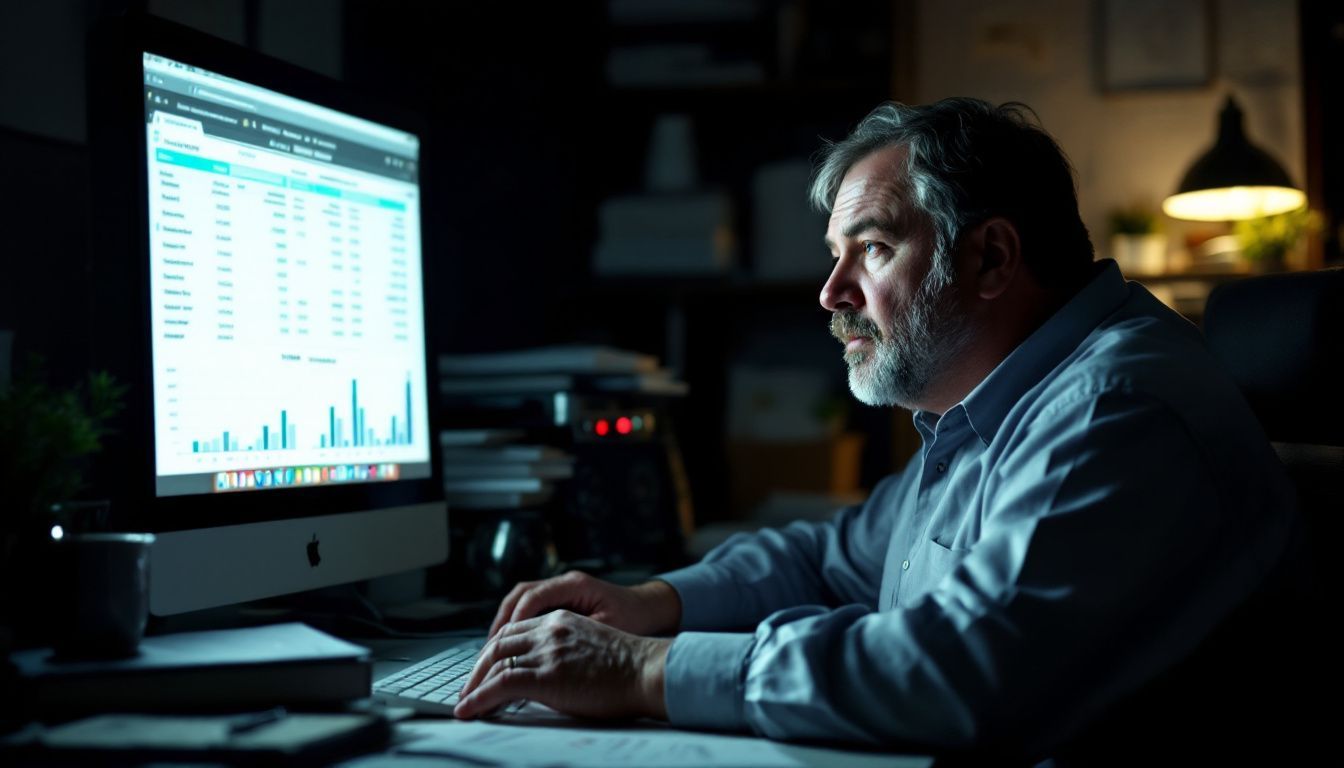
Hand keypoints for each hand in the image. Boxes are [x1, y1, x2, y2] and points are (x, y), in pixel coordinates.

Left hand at [454, 609, 671, 719]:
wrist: (647, 671)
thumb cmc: (629, 668)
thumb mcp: (592, 647)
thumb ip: (567, 651)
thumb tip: (550, 675)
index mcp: (561, 620)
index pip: (516, 630)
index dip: (496, 649)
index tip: (486, 667)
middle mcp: (549, 630)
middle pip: (500, 642)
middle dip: (479, 666)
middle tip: (468, 687)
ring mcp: (547, 651)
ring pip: (495, 662)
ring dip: (474, 684)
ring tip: (464, 703)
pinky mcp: (546, 675)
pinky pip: (501, 684)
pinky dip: (479, 698)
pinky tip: (469, 710)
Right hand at [485, 571, 680, 639]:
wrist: (649, 609)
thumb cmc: (633, 620)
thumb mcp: (608, 629)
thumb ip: (580, 636)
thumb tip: (548, 653)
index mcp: (575, 585)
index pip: (533, 595)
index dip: (515, 618)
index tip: (501, 641)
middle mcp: (564, 582)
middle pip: (520, 593)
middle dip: (502, 620)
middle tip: (489, 647)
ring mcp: (561, 589)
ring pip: (521, 599)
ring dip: (506, 621)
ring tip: (493, 648)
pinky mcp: (560, 600)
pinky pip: (530, 607)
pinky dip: (518, 623)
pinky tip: (511, 645)